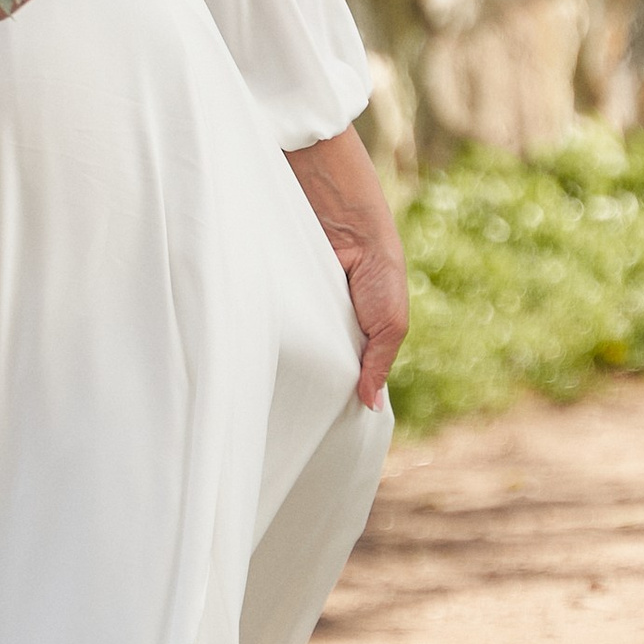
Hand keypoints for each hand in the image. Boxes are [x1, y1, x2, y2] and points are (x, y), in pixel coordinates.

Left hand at [284, 126, 407, 410]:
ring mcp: (297, 311)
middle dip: (301, 384)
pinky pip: (266, 323)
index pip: (340, 373)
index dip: (331, 394)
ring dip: (277, 362)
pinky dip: (262, 336)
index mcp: (353, 335)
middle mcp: (322, 324)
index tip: (318, 423)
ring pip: (284, 348)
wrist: (347, 220)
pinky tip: (253, 356)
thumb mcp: (390, 324)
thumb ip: (378, 364)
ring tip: (265, 390)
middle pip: (308, 364)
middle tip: (288, 413)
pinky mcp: (276, 296)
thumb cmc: (378, 269)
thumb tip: (369, 406)